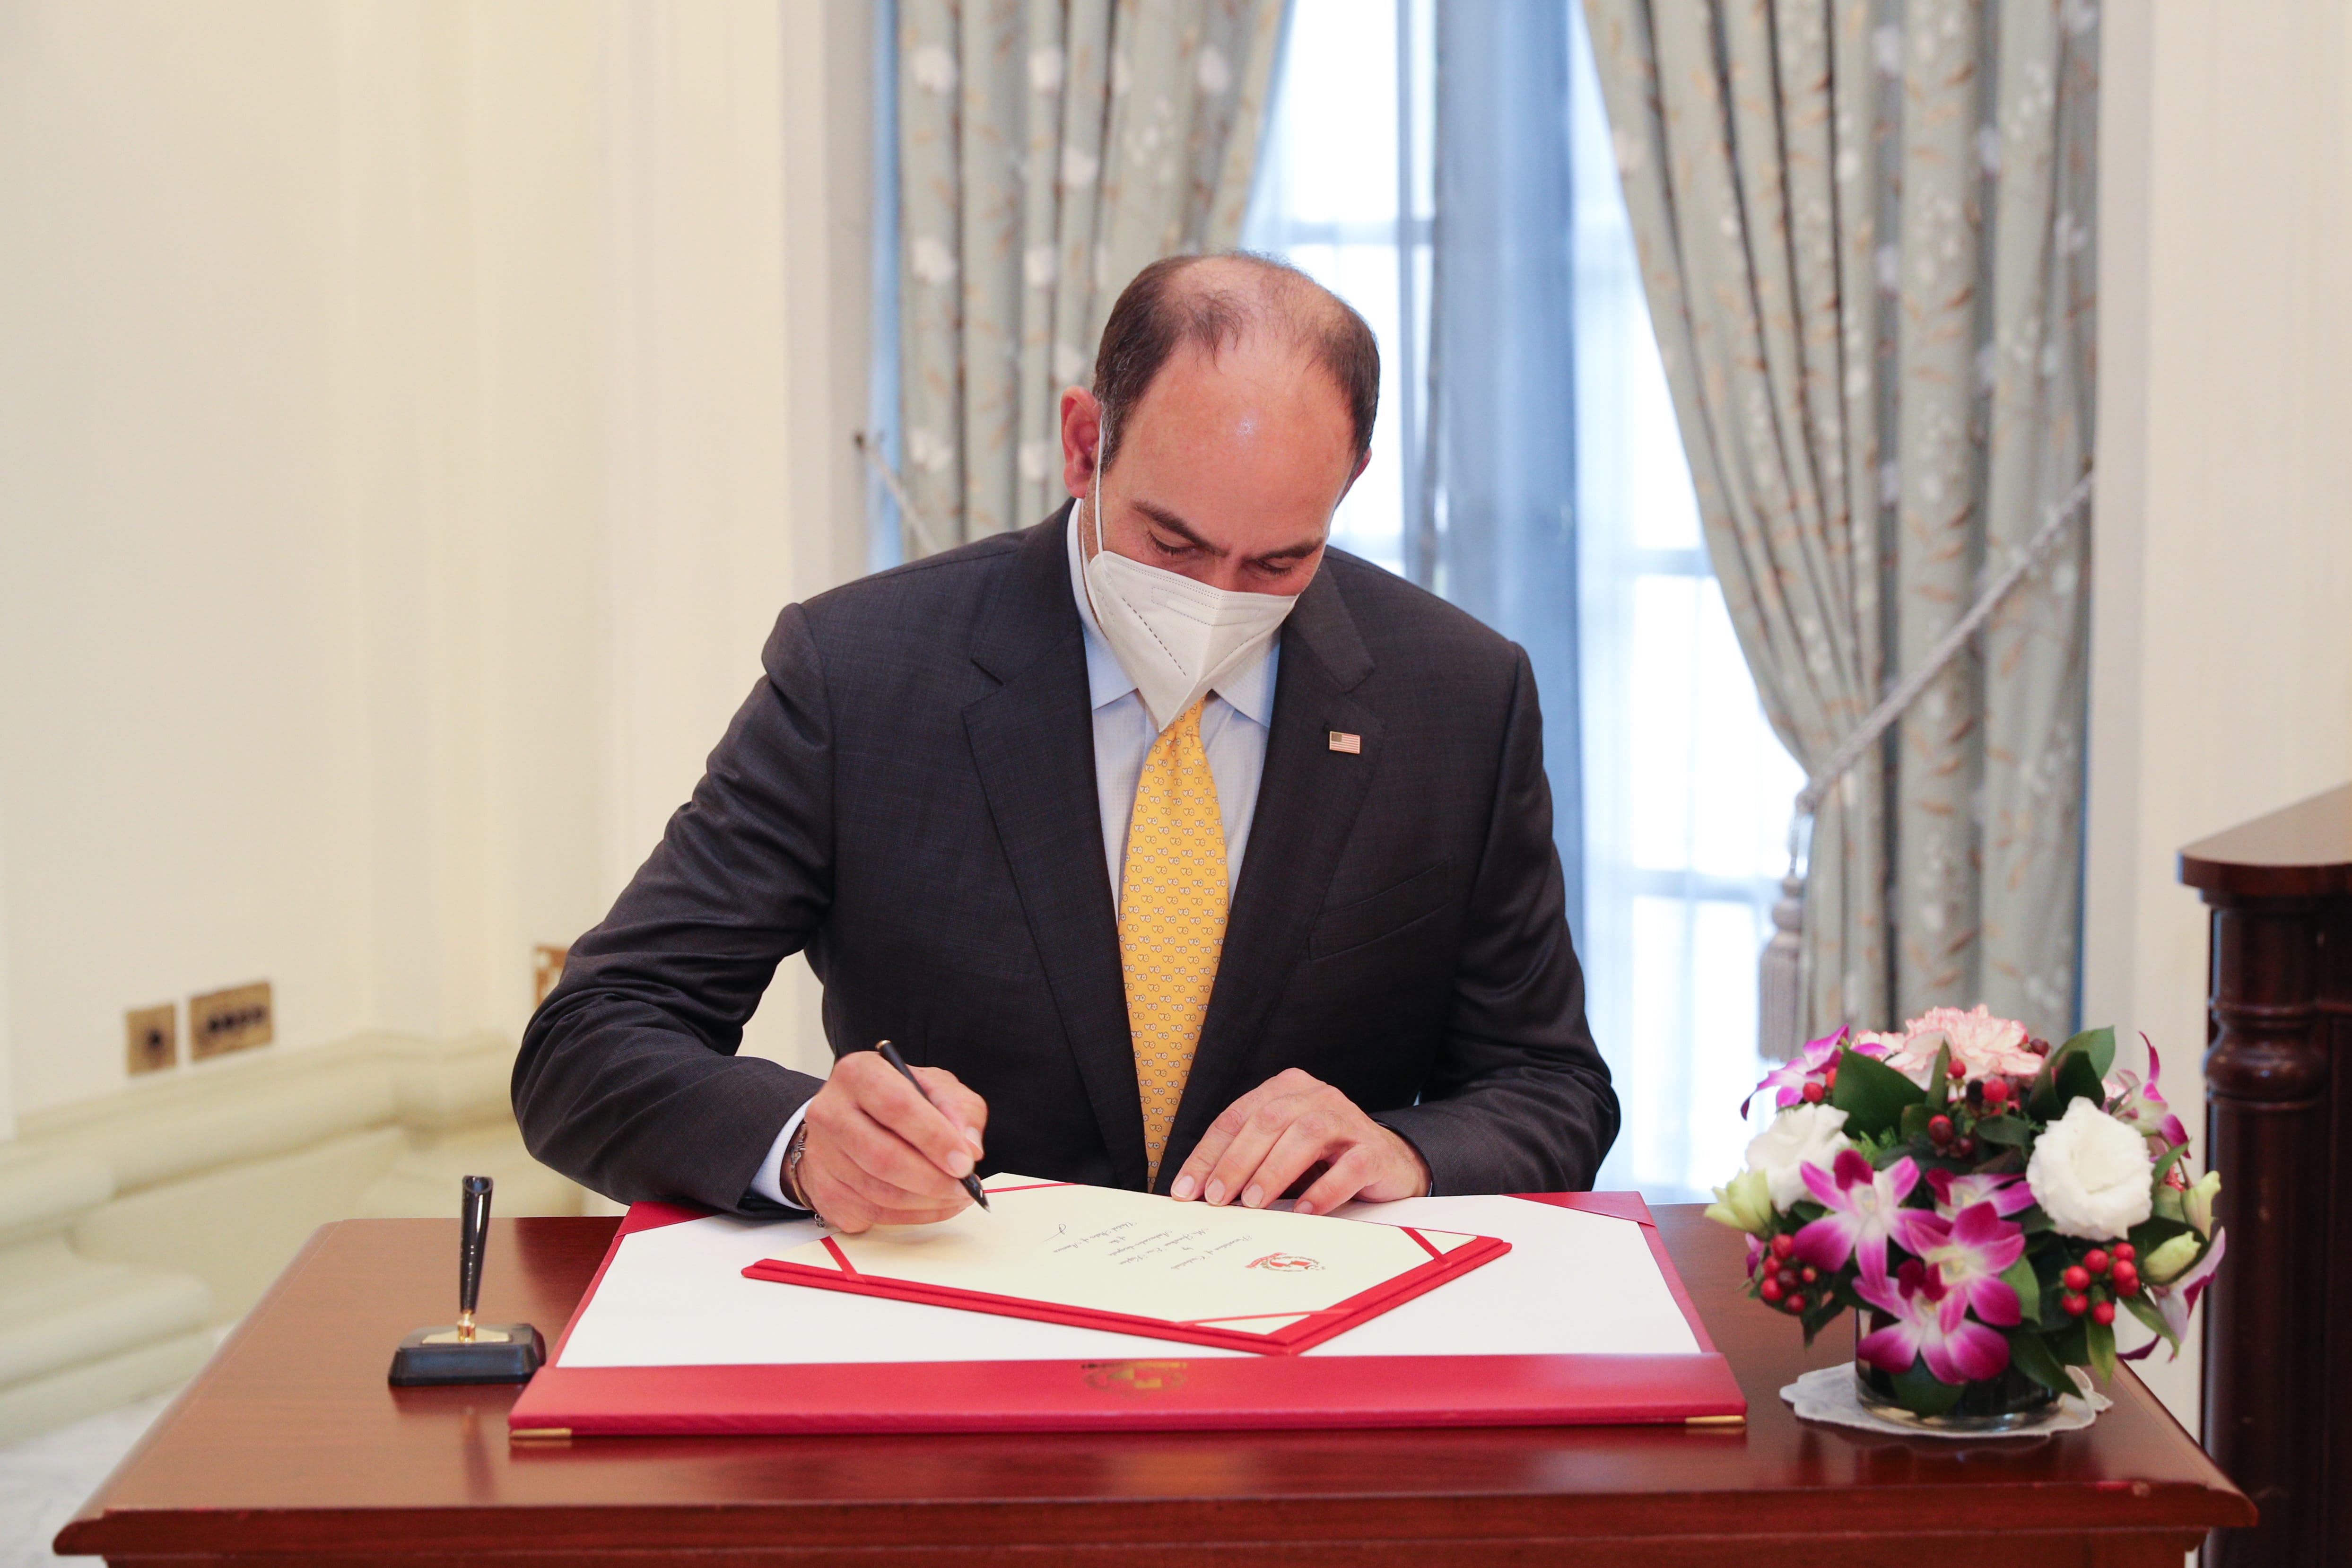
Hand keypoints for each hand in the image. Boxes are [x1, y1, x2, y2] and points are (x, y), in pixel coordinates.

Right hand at [796, 1052, 987, 1232]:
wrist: (848, 1119)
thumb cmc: (895, 1100)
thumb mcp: (934, 1086)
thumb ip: (958, 1108)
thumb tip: (969, 1148)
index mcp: (859, 1074)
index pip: (897, 1106)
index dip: (935, 1138)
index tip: (965, 1161)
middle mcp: (830, 1112)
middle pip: (883, 1157)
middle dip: (933, 1179)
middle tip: (964, 1186)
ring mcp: (822, 1155)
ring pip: (879, 1193)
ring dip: (926, 1201)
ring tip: (955, 1195)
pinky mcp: (824, 1191)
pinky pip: (873, 1214)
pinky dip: (912, 1215)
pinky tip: (933, 1204)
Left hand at [1169, 1068, 1429, 1216]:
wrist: (1388, 1163)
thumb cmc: (1323, 1159)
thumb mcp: (1279, 1151)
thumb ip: (1247, 1160)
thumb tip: (1200, 1191)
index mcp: (1286, 1089)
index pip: (1237, 1117)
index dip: (1208, 1153)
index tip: (1186, 1188)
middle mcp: (1317, 1096)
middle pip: (1269, 1121)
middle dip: (1236, 1161)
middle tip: (1216, 1197)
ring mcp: (1348, 1120)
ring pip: (1306, 1135)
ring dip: (1274, 1170)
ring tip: (1254, 1202)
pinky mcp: (1374, 1150)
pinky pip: (1349, 1167)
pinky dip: (1324, 1190)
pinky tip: (1304, 1210)